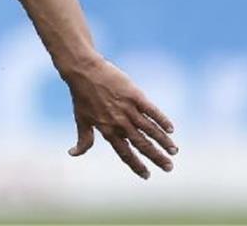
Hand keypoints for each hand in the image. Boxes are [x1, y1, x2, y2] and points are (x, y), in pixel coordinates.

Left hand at [64, 56, 177, 178]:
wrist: (84, 71)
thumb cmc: (81, 96)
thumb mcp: (81, 119)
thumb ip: (84, 139)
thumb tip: (72, 154)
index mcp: (107, 130)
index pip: (125, 153)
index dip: (136, 165)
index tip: (147, 175)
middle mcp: (119, 122)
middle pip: (141, 144)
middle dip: (156, 157)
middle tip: (169, 167)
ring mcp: (128, 109)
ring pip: (149, 129)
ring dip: (163, 141)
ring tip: (174, 151)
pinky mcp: (134, 95)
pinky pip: (151, 110)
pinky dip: (162, 119)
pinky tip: (171, 129)